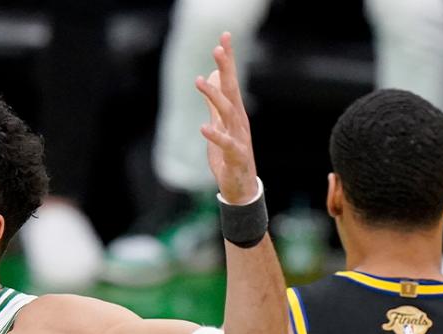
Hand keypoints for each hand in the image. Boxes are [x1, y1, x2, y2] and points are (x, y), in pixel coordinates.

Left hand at [196, 33, 258, 204]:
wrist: (242, 187)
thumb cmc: (231, 155)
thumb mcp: (220, 124)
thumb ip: (215, 102)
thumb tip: (213, 77)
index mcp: (235, 112)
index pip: (231, 80)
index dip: (228, 60)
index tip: (224, 37)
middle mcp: (239, 121)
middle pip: (233, 89)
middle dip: (227, 68)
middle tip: (218, 47)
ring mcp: (239, 137)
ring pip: (227, 112)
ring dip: (214, 96)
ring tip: (200, 81)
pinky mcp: (235, 155)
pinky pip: (225, 143)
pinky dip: (215, 135)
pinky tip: (204, 127)